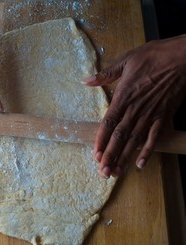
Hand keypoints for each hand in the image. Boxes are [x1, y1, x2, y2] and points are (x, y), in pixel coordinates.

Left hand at [83, 34, 185, 177]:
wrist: (184, 56)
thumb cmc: (154, 56)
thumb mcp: (126, 60)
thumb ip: (105, 74)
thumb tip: (85, 81)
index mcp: (123, 96)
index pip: (108, 123)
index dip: (101, 141)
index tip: (95, 155)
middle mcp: (135, 109)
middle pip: (119, 137)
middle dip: (110, 156)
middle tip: (103, 172)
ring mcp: (151, 114)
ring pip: (134, 140)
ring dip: (124, 157)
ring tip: (116, 173)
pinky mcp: (165, 115)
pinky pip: (155, 136)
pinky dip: (148, 150)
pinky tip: (140, 164)